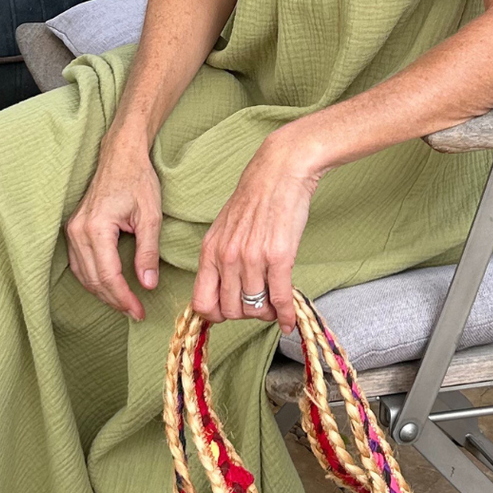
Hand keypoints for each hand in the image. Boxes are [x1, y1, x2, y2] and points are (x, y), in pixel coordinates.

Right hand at [66, 133, 162, 320]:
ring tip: (124, 304)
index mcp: (97, 227)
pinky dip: (93, 279)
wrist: (120, 156)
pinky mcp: (73, 229)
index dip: (124, 298)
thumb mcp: (150, 217)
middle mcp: (78, 231)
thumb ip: (148, 252)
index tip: (139, 311)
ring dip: (102, 293)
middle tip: (135, 313)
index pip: (108, 275)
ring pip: (83, 275)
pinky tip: (109, 286)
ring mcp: (72, 230)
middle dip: (114, 300)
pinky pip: (79, 263)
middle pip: (93, 279)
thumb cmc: (137, 180)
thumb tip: (148, 284)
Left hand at [193, 132, 321, 331]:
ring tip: (274, 306)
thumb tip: (224, 292)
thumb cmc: (254, 199)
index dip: (216, 315)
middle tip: (258, 306)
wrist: (280, 172)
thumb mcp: (224, 229)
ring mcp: (252, 258)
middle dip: (246, 314)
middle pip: (231, 311)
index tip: (230, 312)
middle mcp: (227, 257)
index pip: (201, 303)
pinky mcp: (279, 256)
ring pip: (255, 308)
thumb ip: (220, 259)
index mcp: (210, 251)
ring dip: (267, 313)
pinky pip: (280, 298)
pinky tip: (290, 321)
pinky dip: (286, 314)